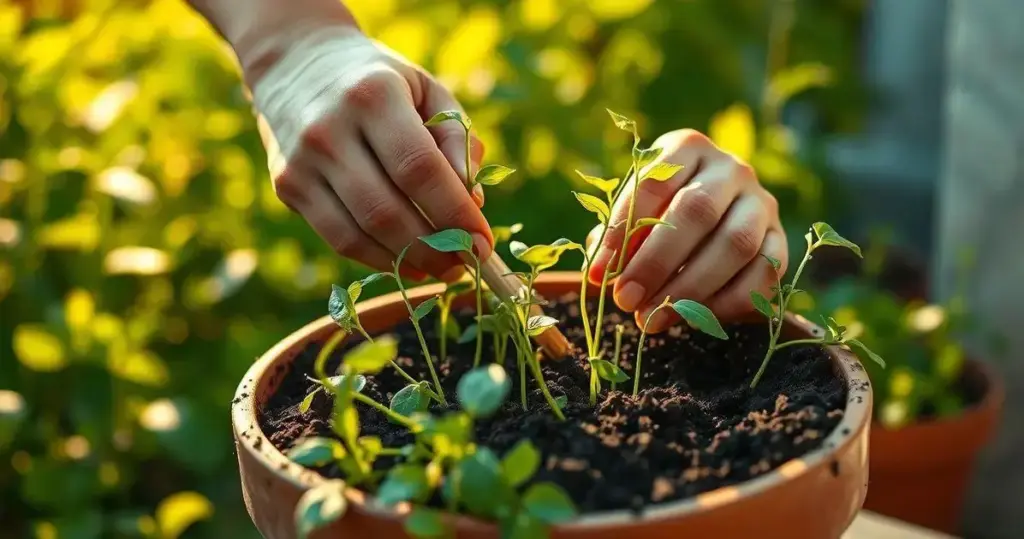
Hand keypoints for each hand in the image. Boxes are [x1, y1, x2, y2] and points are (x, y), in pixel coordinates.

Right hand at [250, 24, 491, 281]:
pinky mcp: (287, 187)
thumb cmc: (379, 81)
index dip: (456, 213)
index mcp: (373, 95)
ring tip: (441, 269)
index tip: (483, 243)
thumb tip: (474, 200)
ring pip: (359, 234)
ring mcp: (302, 162)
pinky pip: (338, 238)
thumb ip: (456, 139)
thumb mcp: (427, 90)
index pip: (420, 169)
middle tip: (466, 264)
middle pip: (387, 210)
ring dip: (407, 262)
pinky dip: (377, 260)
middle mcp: (329, 129)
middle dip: (434, 248)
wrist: (293, 61)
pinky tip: (406, 263)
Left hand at [586, 129, 787, 332]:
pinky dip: (727, 302)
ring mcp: (762, 203)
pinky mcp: (780, 240)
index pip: (653, 184)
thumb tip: (601, 272)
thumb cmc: (661, 213)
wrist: (719, 215)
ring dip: (690, 289)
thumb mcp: (636, 212)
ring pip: (736, 244)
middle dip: (657, 263)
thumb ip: (618, 235)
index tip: (597, 273)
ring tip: (653, 319)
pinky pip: (764, 274)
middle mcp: (731, 169)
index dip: (621, 231)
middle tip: (626, 300)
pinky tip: (693, 319)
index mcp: (687, 148)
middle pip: (698, 211)